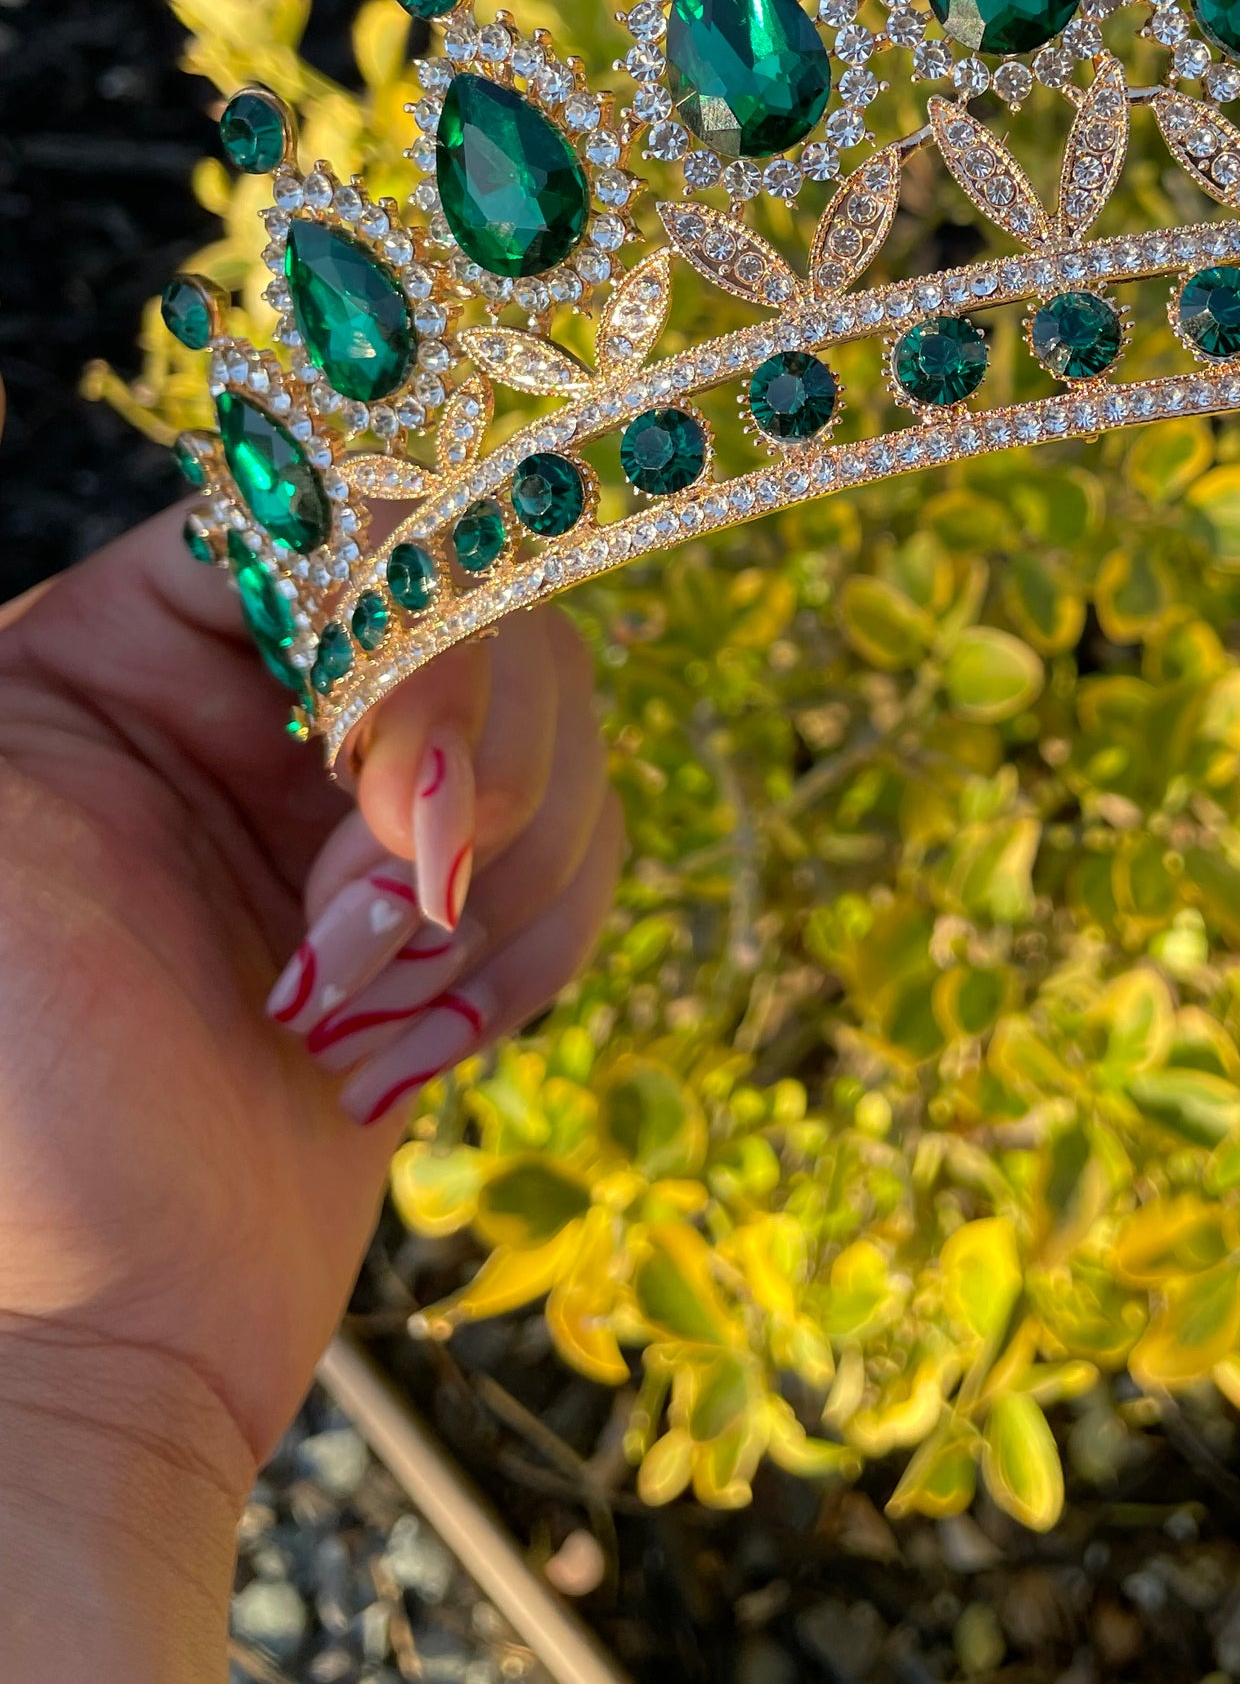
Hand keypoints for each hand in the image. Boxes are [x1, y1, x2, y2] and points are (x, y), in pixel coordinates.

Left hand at [0, 510, 619, 1680]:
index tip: (382, 760)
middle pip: (479, 608)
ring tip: (353, 1009)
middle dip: (457, 770)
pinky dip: (531, 946)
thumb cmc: (2, 1100)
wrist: (93, 1346)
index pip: (336, 518)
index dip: (404, 615)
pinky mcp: (452, 912)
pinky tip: (412, 1044)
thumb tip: (285, 491)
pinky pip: (583, 853)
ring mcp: (364, 810)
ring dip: (491, 880)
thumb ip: (115, 648)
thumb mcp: (3, 809)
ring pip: (554, 732)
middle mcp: (262, 706)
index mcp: (126, 649)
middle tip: (367, 918)